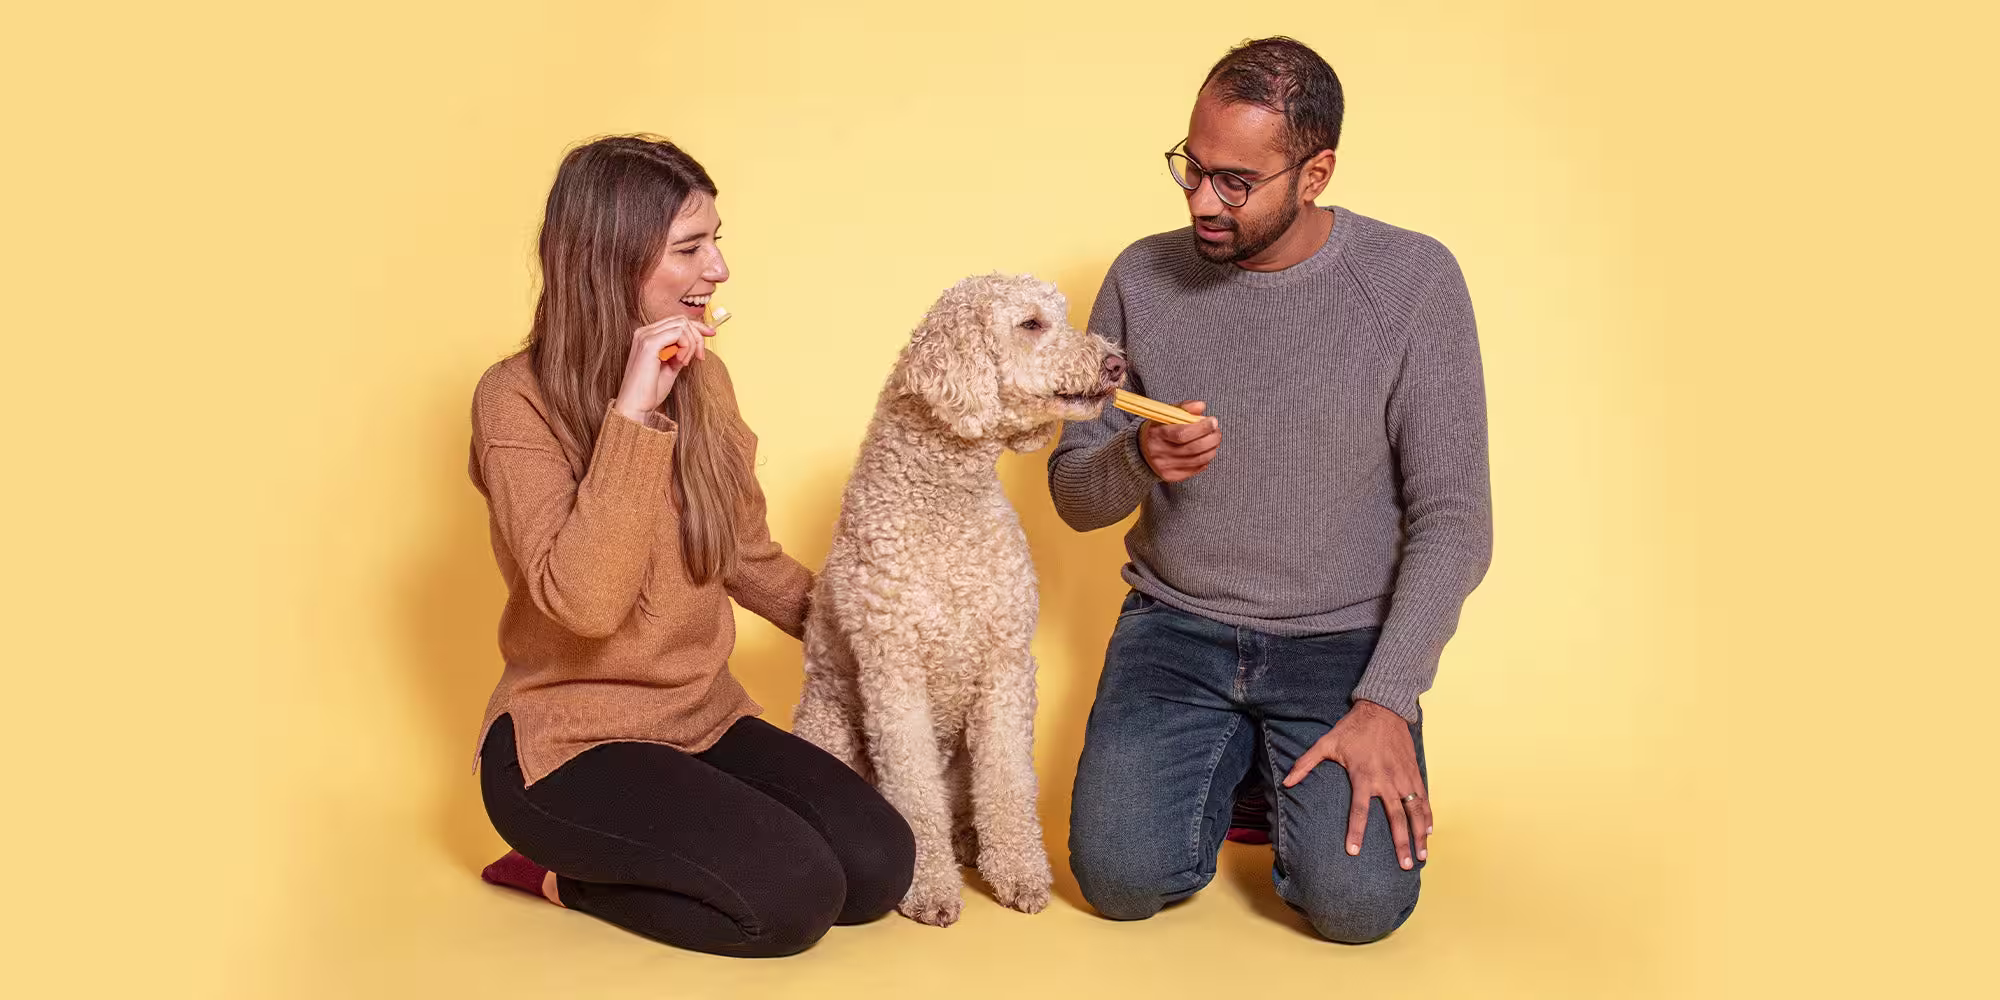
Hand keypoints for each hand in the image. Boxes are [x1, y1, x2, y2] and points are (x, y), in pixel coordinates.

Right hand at [614, 315, 712, 422]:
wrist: (636, 406)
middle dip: (697, 336)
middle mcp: (644, 332)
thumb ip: (680, 353)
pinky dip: (686, 347)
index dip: (696, 326)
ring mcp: (645, 336)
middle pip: (681, 320)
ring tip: (685, 363)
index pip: (676, 321)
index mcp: (647, 336)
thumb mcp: (671, 367)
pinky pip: (678, 334)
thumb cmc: (651, 391)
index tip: (711, 334)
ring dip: (691, 344)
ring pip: (681, 325)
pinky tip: (682, 362)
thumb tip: (694, 343)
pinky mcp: (649, 344)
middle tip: (700, 357)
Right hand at [1139, 401, 1219, 481]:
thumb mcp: (1166, 415)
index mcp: (1158, 434)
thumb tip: (1201, 406)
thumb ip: (1184, 408)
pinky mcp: (1171, 476)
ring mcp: (1166, 466)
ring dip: (1212, 449)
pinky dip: (1205, 460)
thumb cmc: (1158, 430)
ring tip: (1214, 440)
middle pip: (1193, 448)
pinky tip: (1206, 451)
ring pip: (1198, 460)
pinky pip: (1195, 469)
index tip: (1212, 421)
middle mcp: (1160, 452)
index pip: (1183, 434)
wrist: (1142, 450)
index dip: (1202, 428)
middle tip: (1217, 432)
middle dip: (1211, 439)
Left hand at [1281, 699, 1430, 870]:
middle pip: (1396, 818)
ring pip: (1415, 811)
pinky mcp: (1414, 772)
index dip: (1356, 831)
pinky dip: (1428, 815)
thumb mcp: (1326, 743)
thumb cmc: (1352, 728)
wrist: (1383, 709)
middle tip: (1405, 866)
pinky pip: (1423, 798)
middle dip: (1401, 843)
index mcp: (1364, 776)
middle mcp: (1386, 780)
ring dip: (1420, 834)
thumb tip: (1287, 783)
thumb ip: (1305, 764)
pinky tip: (1430, 831)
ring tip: (1422, 856)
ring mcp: (1403, 777)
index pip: (1360, 810)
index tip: (1354, 852)